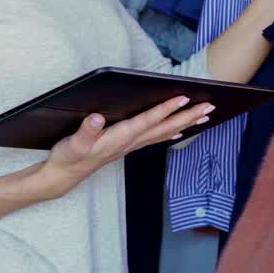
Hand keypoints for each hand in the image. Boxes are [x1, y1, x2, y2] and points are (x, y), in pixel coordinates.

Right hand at [34, 97, 214, 199]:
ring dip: (185, 123)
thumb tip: (96, 118)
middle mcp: (131, 142)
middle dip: (188, 116)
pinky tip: (180, 131)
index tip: (184, 98)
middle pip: (165, 127)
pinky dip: (171, 133)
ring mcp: (131, 146)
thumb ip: (86, 131)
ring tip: (204, 116)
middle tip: (209, 107)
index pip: (148, 121)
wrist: (64, 175)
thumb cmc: (69, 157)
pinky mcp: (128, 147)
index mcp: (120, 137)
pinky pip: (156, 139)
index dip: (166, 109)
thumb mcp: (73, 143)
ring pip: (165, 133)